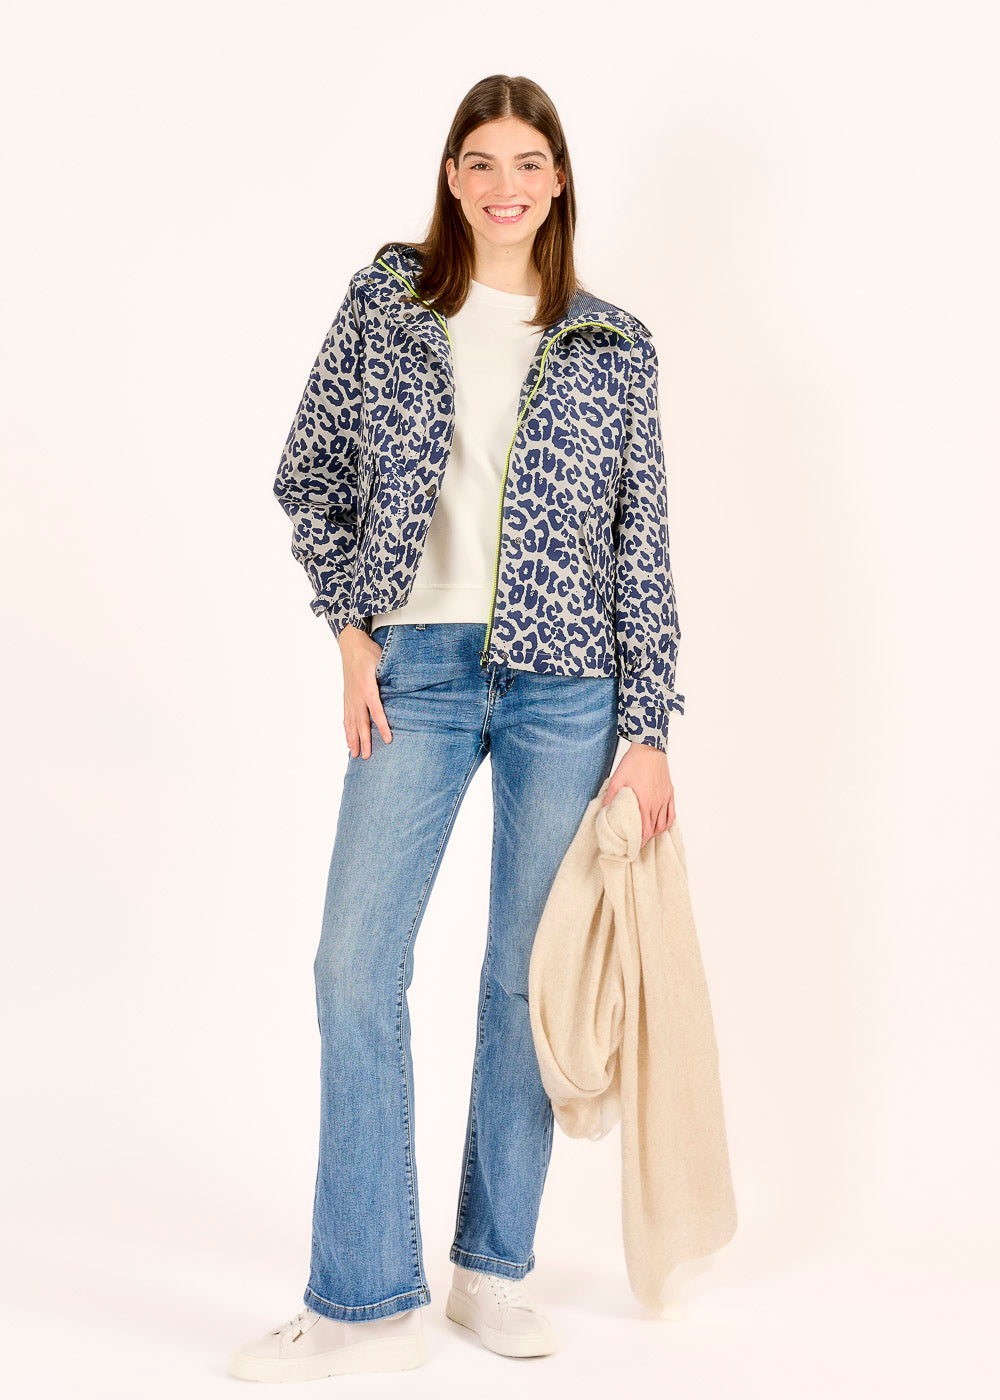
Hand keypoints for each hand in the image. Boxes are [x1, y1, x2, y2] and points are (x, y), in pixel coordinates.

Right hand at [338, 624, 391, 758]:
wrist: (351, 644)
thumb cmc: (369, 653)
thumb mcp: (383, 662)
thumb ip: (391, 677)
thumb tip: (405, 690)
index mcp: (367, 688)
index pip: (376, 712)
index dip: (382, 727)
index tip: (387, 740)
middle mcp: (357, 695)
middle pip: (361, 722)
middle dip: (364, 740)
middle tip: (366, 757)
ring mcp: (350, 697)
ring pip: (351, 722)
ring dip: (353, 739)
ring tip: (354, 754)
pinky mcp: (346, 696)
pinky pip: (346, 717)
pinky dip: (346, 729)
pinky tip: (348, 740)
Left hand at [602, 740, 675, 845]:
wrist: (649, 749)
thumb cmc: (633, 763)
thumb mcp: (617, 780)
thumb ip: (611, 797)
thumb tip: (604, 811)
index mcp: (644, 802)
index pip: (643, 830)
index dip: (638, 842)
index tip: (631, 848)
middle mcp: (656, 803)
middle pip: (652, 830)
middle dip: (644, 840)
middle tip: (635, 844)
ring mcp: (665, 799)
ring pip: (662, 824)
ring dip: (654, 833)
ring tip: (646, 836)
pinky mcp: (669, 793)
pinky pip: (671, 814)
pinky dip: (666, 823)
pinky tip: (660, 826)